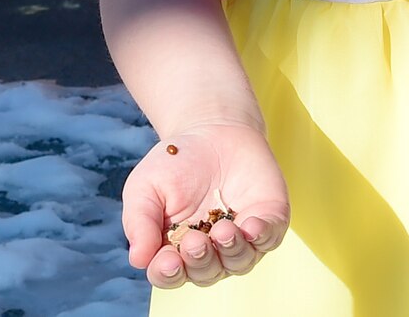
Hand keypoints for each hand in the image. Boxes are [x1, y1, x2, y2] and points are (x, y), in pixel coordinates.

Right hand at [121, 119, 289, 289]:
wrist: (213, 132)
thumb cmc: (175, 165)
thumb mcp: (145, 188)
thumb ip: (140, 223)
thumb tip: (138, 259)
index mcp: (175, 250)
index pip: (170, 275)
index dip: (168, 273)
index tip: (168, 260)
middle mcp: (210, 252)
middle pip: (206, 273)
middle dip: (200, 260)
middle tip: (196, 240)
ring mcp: (241, 239)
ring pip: (239, 262)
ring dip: (231, 251)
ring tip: (223, 230)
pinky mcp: (268, 220)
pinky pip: (269, 238)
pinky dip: (262, 236)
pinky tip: (252, 226)